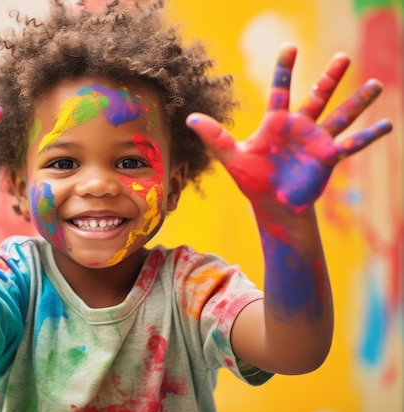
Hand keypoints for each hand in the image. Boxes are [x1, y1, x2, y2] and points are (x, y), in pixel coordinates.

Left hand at [186, 43, 391, 212]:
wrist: (272, 205)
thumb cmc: (252, 180)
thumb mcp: (231, 157)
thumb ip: (215, 137)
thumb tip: (189, 119)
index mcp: (276, 123)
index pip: (281, 90)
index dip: (285, 69)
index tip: (290, 46)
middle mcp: (299, 127)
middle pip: (317, 97)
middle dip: (330, 78)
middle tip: (343, 57)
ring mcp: (316, 141)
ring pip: (340, 116)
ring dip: (358, 102)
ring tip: (376, 85)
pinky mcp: (328, 158)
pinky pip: (352, 144)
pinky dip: (369, 135)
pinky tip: (388, 124)